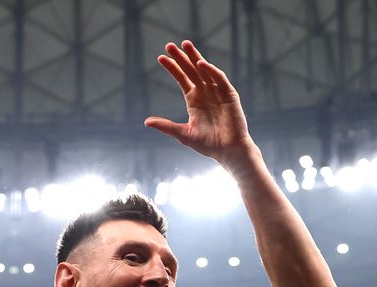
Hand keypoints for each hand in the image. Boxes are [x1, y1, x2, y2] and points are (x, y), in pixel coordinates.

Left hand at [145, 41, 255, 166]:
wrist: (229, 151)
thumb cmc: (208, 144)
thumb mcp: (183, 134)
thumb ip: (166, 126)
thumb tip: (146, 122)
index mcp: (194, 101)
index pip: (182, 79)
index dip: (172, 68)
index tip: (160, 58)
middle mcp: (205, 93)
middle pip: (191, 70)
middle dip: (181, 58)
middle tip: (169, 45)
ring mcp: (218, 92)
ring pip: (204, 70)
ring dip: (195, 57)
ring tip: (185, 45)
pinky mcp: (230, 95)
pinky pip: (219, 79)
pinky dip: (210, 70)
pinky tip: (200, 63)